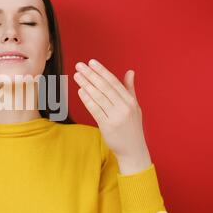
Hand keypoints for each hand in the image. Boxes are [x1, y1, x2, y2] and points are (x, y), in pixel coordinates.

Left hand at [73, 59, 151, 174]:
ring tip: (77, 75)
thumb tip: (130, 71)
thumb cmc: (132, 127)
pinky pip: (95, 110)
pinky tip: (80, 91)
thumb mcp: (134, 107)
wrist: (133, 150)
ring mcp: (116, 117)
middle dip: (91, 75)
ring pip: (99, 97)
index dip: (102, 71)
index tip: (91, 62)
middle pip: (105, 87)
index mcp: (130, 101)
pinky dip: (87, 100)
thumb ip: (130, 89)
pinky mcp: (107, 126)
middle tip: (79, 66)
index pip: (114, 82)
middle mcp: (124, 107)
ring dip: (86, 85)